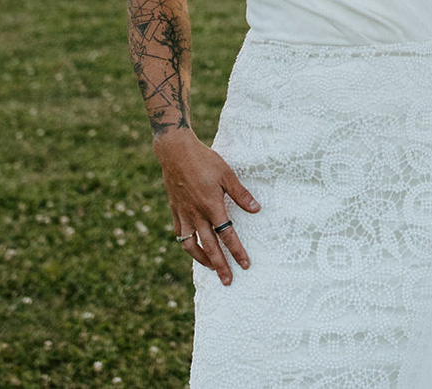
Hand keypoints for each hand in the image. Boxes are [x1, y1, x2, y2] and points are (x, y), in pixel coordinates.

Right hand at [153, 127, 259, 283]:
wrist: (175, 152)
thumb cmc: (204, 160)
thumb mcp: (227, 174)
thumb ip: (240, 194)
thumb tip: (256, 209)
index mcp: (212, 206)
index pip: (227, 235)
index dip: (237, 251)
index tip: (245, 265)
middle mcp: (196, 214)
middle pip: (209, 247)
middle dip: (220, 266)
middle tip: (227, 280)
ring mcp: (184, 214)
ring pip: (191, 245)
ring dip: (201, 259)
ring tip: (210, 268)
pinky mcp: (175, 210)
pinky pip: (180, 233)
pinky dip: (187, 243)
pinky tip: (193, 247)